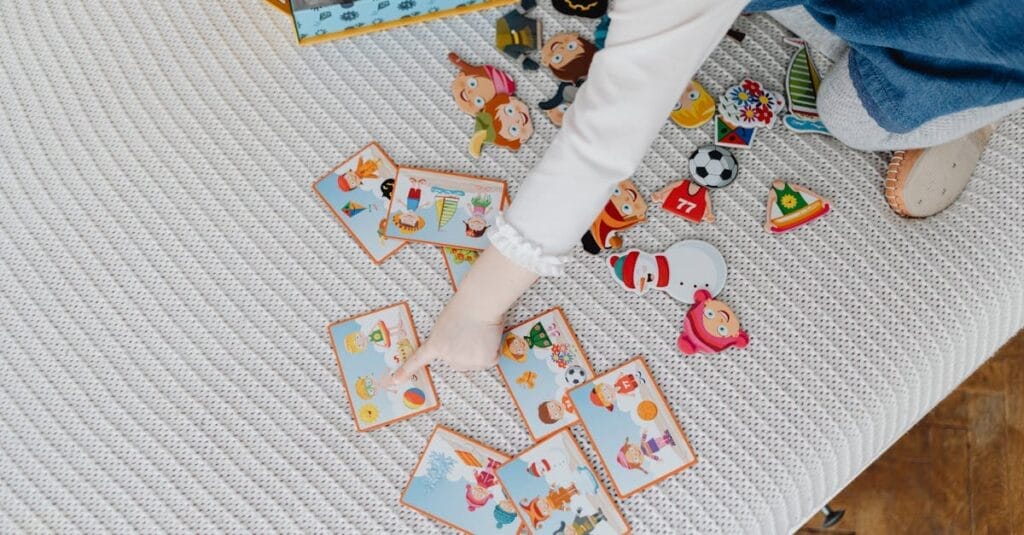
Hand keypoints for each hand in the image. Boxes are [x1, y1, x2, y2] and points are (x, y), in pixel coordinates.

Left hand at [385, 301, 503, 387]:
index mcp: (436, 344)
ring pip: (476, 362)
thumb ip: (447, 338)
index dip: (405, 371)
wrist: (479, 304)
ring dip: (481, 351)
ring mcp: (466, 361)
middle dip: (466, 352)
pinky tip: (489, 337)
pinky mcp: (483, 361)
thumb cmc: (464, 307)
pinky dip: (493, 350)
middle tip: (471, 333)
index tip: (394, 380)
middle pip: (459, 364)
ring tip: (480, 332)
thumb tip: (459, 344)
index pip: (417, 360)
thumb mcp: (445, 323)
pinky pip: (491, 359)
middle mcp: (449, 357)